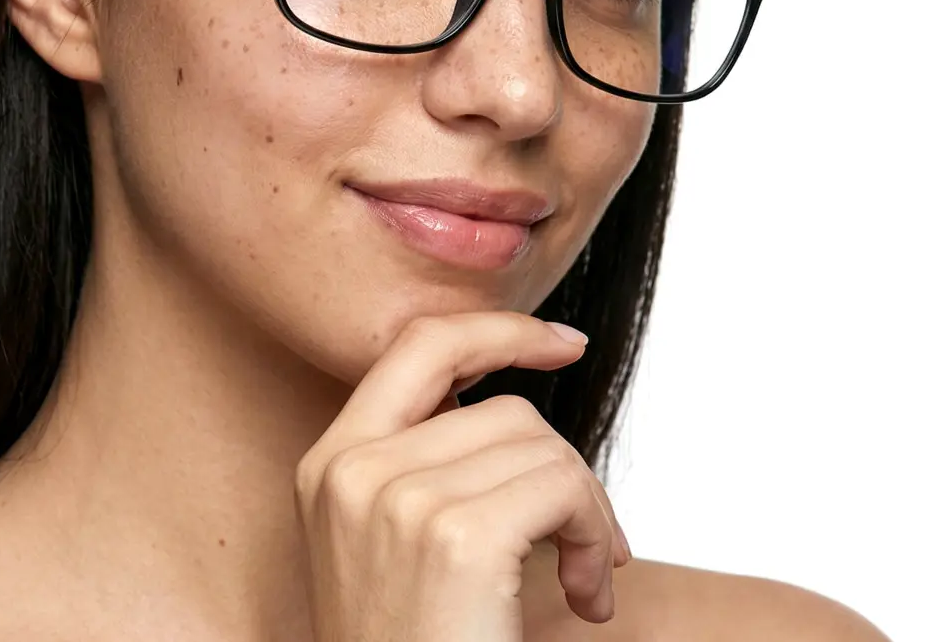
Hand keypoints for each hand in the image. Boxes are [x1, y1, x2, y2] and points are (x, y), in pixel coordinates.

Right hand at [294, 310, 631, 641]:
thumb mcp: (390, 543)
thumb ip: (427, 461)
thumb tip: (513, 410)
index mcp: (331, 462)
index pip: (420, 345)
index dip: (497, 329)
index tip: (562, 341)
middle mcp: (351, 470)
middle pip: (507, 409)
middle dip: (565, 468)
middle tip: (587, 541)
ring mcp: (395, 498)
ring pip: (543, 447)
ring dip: (586, 514)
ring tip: (583, 580)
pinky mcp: (453, 537)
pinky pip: (561, 487)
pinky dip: (595, 537)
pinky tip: (588, 596)